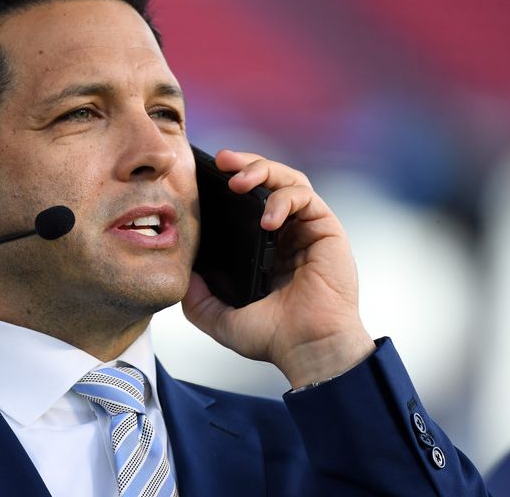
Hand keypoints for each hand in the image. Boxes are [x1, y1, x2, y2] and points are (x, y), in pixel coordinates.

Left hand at [182, 150, 374, 387]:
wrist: (307, 349)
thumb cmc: (272, 338)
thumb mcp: (220, 318)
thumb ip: (197, 298)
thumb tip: (182, 273)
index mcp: (264, 247)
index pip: (248, 201)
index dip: (230, 183)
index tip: (204, 175)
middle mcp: (287, 233)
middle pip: (269, 181)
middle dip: (246, 164)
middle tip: (223, 161)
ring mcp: (307, 229)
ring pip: (289, 180)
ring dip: (264, 171)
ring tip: (240, 181)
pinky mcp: (326, 229)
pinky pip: (306, 197)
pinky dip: (284, 199)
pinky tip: (267, 219)